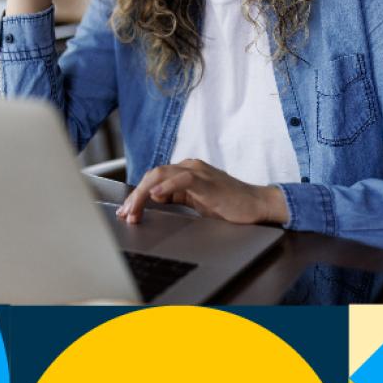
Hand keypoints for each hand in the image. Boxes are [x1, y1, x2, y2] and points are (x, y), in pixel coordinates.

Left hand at [116, 158, 288, 225]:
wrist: (257, 205)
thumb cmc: (229, 205)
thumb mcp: (196, 201)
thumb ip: (177, 196)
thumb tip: (155, 197)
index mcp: (185, 172)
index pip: (153, 179)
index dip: (137, 195)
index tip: (126, 213)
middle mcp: (189, 167)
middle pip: (153, 176)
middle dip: (135, 196)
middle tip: (125, 215)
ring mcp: (198, 172)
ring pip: (162, 175)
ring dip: (143, 194)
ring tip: (133, 209)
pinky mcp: (208, 181)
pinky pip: (183, 179)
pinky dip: (167, 186)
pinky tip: (156, 195)